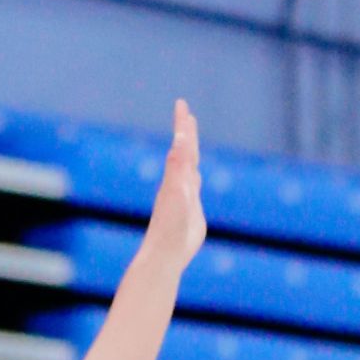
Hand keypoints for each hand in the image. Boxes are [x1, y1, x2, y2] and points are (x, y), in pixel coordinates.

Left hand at [142, 99, 204, 268]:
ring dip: (190, 150)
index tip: (182, 104)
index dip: (183, 125)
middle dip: (186, 131)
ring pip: (188, 167)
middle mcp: (178, 183)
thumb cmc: (170, 227)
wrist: (165, 254)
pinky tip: (194, 175)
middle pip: (184, 151)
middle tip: (185, 112)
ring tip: (189, 138)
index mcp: (176, 177)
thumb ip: (179, 167)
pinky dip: (194, 174)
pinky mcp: (190, 210)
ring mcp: (184, 196)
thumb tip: (180, 142)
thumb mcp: (178, 193)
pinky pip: (192, 185)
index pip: (182, 145)